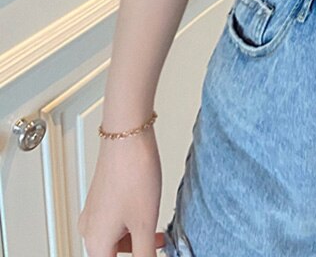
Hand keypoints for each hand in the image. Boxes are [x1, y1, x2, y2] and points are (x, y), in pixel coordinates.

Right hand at [78, 126, 162, 256]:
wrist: (128, 136)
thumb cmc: (133, 173)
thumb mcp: (145, 223)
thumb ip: (146, 253)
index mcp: (96, 242)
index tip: (149, 253)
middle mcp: (90, 229)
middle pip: (112, 255)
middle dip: (136, 252)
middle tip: (157, 247)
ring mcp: (95, 211)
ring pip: (115, 239)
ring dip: (136, 240)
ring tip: (159, 235)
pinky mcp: (103, 197)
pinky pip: (116, 221)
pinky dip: (132, 224)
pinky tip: (149, 215)